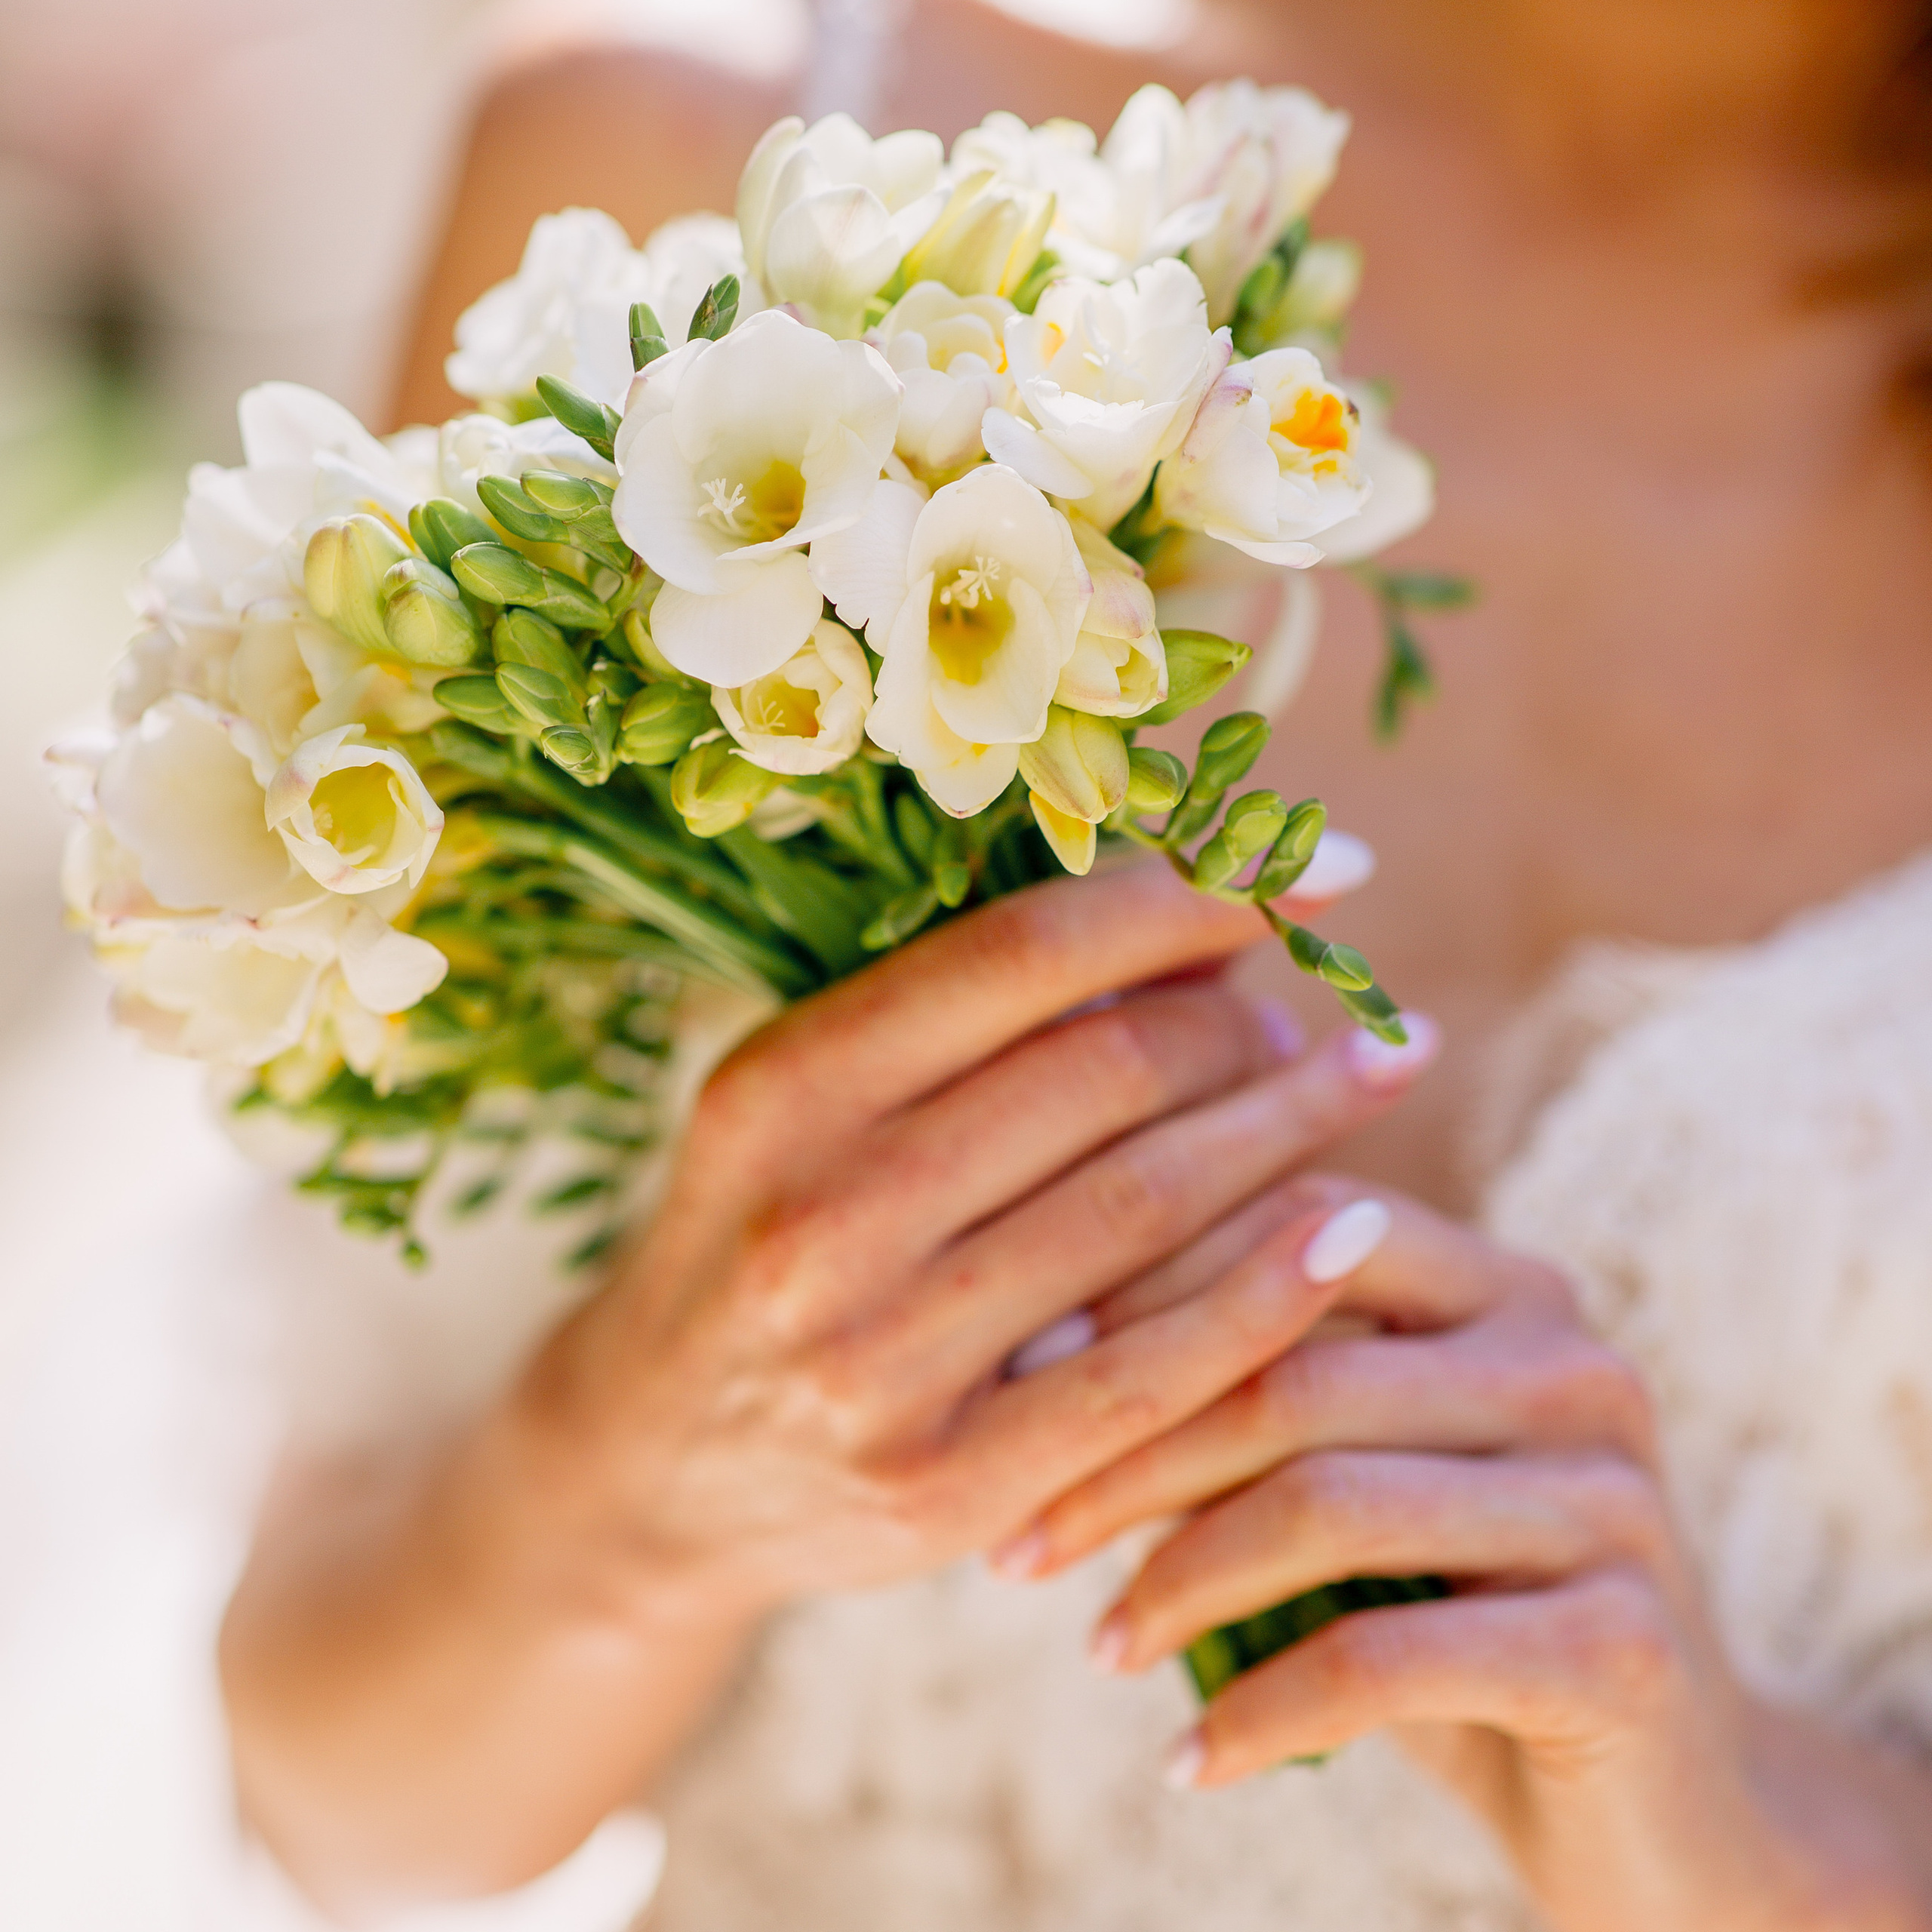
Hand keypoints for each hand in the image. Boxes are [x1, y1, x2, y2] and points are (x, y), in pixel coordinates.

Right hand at [221, 859, 1434, 1904]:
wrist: (647, 1469)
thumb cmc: (758, 1242)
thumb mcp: (804, 1105)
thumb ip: (962, 1020)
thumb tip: (1195, 932)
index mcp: (781, 1086)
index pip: (1028, 951)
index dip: (1199, 893)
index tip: (1315, 868)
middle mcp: (821, 1214)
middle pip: (1106, 1070)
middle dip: (1250, 1019)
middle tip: (1320, 1014)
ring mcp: (881, 1360)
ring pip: (1148, 1205)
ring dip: (1291, 1125)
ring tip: (1365, 1076)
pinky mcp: (946, 1485)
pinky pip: (1155, 1373)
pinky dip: (1272, 1288)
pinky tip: (1352, 1227)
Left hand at [1002, 1184, 1931, 1931]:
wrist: (1665, 1806)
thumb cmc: (1457, 1613)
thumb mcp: (1356, 1482)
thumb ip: (1254, 1393)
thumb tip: (1033, 1349)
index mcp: (1506, 1286)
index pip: (1292, 1231)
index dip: (1141, 1297)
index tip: (1018, 1375)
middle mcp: (1573, 1362)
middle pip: (1292, 1373)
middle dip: (1128, 1459)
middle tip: (1017, 1543)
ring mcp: (1612, 1497)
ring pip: (1324, 1503)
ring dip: (1177, 1583)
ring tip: (1098, 1643)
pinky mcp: (1622, 1642)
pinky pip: (1381, 1657)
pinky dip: (1259, 1709)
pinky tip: (1190, 1755)